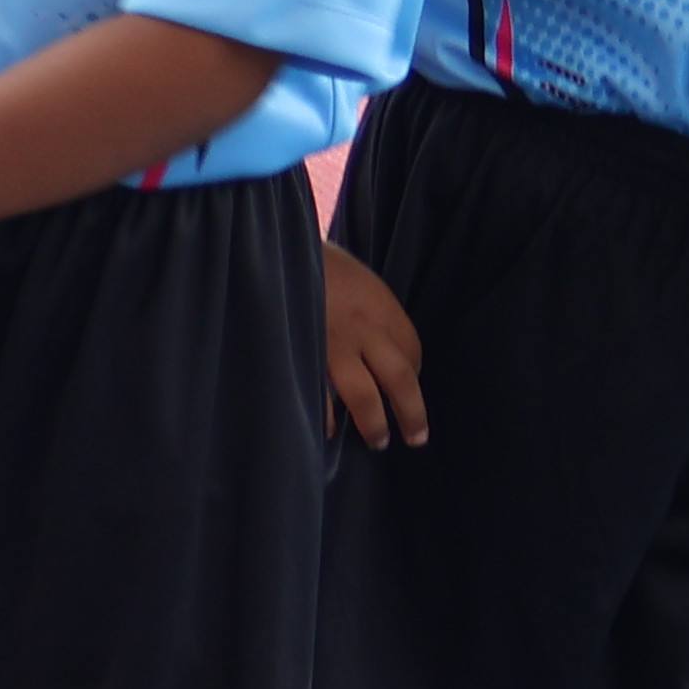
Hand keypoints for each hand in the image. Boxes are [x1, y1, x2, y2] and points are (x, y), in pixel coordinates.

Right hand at [321, 241, 427, 448]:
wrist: (271, 247)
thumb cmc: (313, 259)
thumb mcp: (353, 275)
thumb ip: (368, 308)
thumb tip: (379, 342)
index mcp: (379, 304)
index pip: (412, 349)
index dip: (414, 372)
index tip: (407, 386)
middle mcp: (363, 327)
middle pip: (400, 378)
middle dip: (412, 412)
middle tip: (417, 437)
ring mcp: (331, 344)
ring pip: (363, 394)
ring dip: (374, 423)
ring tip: (379, 441)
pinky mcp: (303, 353)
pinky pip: (320, 393)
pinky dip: (326, 415)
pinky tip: (329, 431)